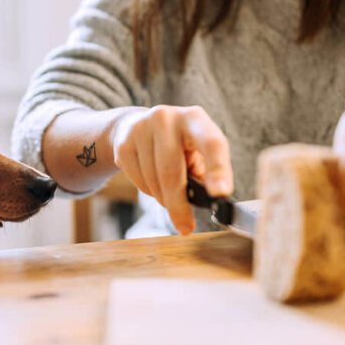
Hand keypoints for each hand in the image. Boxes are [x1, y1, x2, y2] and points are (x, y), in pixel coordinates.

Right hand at [110, 105, 232, 234]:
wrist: (135, 126)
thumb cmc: (177, 146)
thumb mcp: (197, 151)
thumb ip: (205, 172)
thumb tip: (209, 199)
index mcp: (195, 118)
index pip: (212, 144)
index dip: (217, 170)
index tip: (220, 194)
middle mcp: (167, 118)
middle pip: (172, 171)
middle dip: (179, 204)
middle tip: (185, 227)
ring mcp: (141, 129)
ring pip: (153, 180)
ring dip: (164, 198)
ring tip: (169, 194)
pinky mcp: (123, 143)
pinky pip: (138, 181)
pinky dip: (148, 191)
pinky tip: (152, 180)